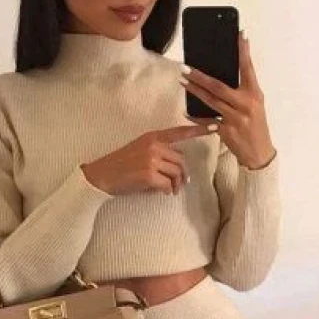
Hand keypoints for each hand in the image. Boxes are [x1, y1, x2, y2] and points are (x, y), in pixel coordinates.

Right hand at [81, 123, 218, 195]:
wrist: (102, 175)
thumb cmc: (122, 165)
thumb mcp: (140, 151)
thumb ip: (160, 153)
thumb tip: (179, 168)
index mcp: (153, 137)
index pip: (179, 132)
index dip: (199, 129)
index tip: (216, 126)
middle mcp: (154, 145)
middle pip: (181, 161)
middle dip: (182, 176)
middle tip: (178, 186)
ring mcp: (151, 159)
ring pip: (176, 173)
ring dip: (175, 185)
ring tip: (169, 191)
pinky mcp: (148, 174)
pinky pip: (167, 184)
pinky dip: (165, 191)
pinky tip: (158, 192)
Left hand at [180, 31, 275, 168]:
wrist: (259, 153)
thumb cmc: (255, 125)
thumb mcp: (254, 105)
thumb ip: (241, 91)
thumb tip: (221, 75)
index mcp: (255, 94)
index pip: (248, 68)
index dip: (244, 51)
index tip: (241, 34)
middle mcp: (246, 104)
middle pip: (219, 86)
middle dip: (200, 76)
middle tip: (186, 67)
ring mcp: (236, 118)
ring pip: (210, 101)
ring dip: (194, 91)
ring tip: (183, 81)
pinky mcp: (227, 131)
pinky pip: (207, 121)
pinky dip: (196, 116)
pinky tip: (186, 111)